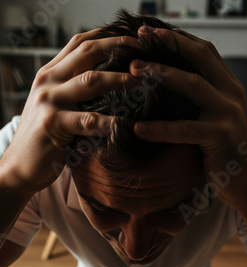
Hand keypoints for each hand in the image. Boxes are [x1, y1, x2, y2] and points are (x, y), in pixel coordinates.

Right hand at [4, 31, 139, 193]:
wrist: (20, 167)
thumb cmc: (45, 139)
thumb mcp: (57, 107)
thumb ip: (75, 92)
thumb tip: (112, 83)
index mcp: (50, 73)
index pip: (80, 43)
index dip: (108, 37)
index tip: (134, 39)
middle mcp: (48, 80)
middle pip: (87, 51)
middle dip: (119, 48)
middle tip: (145, 55)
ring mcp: (48, 100)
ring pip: (91, 81)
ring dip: (120, 80)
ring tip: (142, 84)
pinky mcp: (52, 124)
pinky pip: (88, 121)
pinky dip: (110, 123)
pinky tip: (127, 125)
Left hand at [130, 26, 246, 209]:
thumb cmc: (227, 152)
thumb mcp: (218, 119)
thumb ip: (202, 102)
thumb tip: (169, 89)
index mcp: (229, 87)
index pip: (205, 52)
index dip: (179, 39)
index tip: (152, 33)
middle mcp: (231, 94)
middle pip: (199, 58)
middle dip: (168, 45)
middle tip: (139, 40)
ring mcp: (228, 114)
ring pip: (193, 85)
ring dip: (161, 74)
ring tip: (133, 71)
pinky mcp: (221, 137)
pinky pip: (185, 130)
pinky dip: (160, 128)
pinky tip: (139, 129)